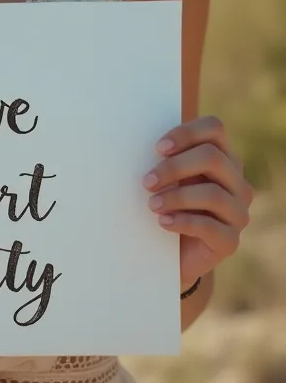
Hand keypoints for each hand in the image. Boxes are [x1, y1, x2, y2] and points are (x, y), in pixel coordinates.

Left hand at [143, 114, 252, 289]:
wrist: (171, 253)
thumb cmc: (166, 204)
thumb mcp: (167, 177)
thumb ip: (166, 158)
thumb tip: (146, 144)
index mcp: (222, 157)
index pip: (214, 128)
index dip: (186, 134)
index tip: (158, 149)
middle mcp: (236, 182)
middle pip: (212, 158)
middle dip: (174, 168)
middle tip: (147, 182)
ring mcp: (237, 212)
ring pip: (213, 194)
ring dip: (175, 197)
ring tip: (152, 205)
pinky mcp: (230, 241)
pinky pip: (210, 227)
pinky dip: (182, 222)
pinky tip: (163, 222)